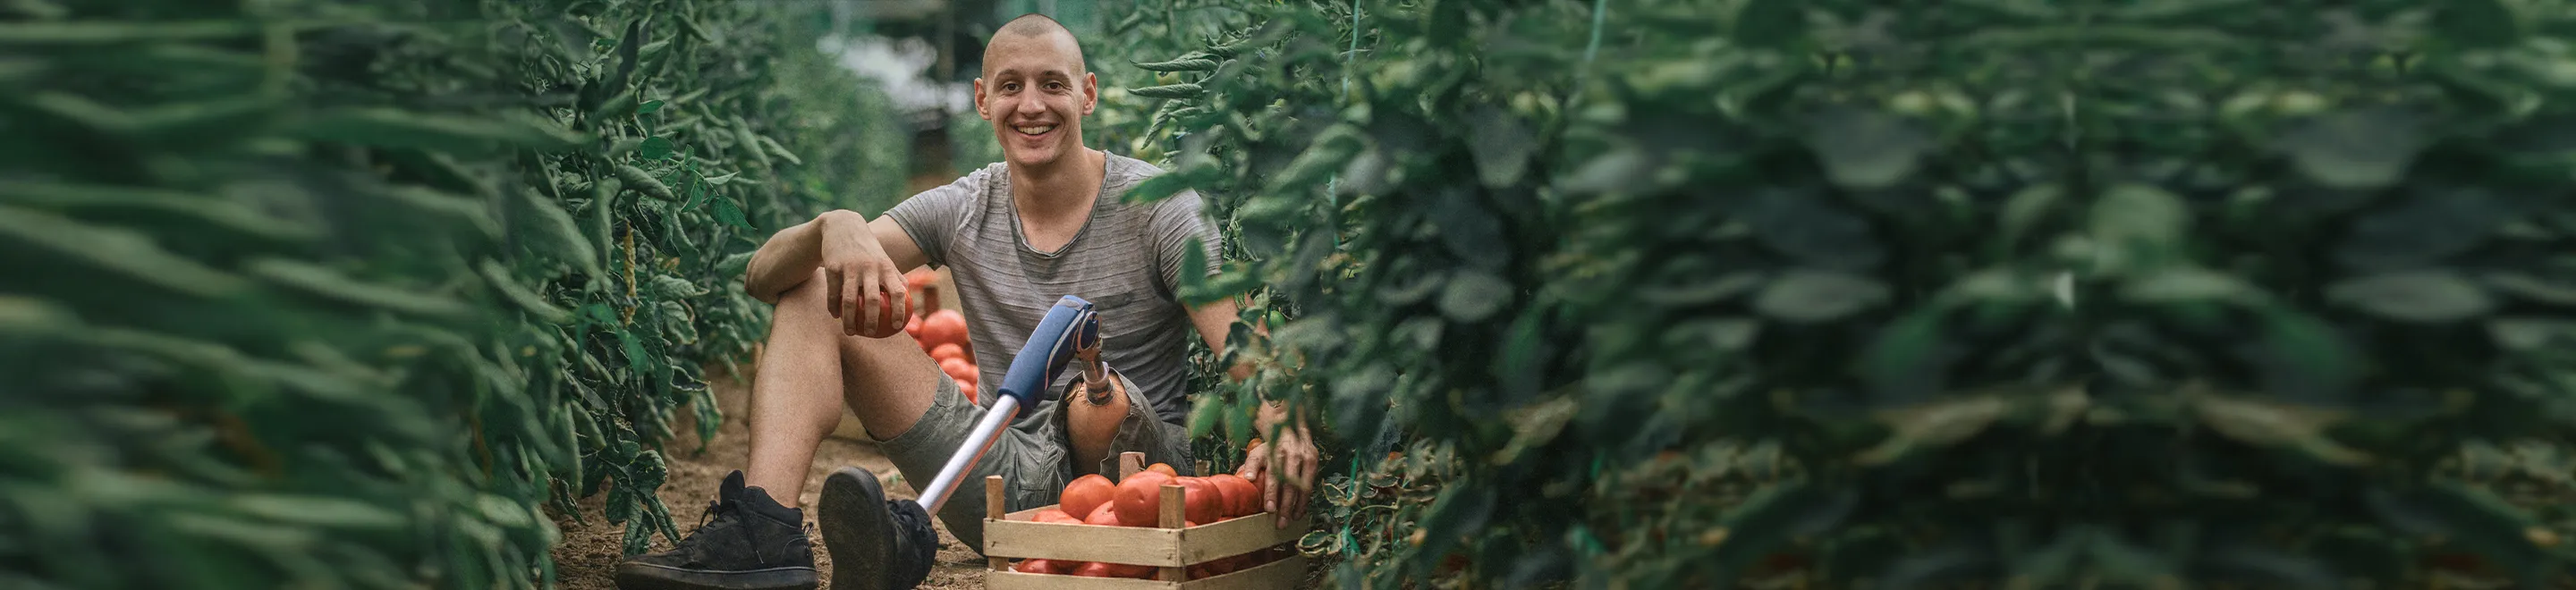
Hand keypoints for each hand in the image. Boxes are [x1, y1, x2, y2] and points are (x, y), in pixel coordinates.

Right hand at [816, 211, 907, 336]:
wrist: (843, 226)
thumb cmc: (867, 249)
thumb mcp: (883, 259)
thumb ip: (895, 277)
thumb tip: (907, 299)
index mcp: (885, 267)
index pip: (898, 292)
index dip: (900, 311)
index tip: (899, 327)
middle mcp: (869, 267)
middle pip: (873, 300)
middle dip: (873, 320)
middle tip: (872, 333)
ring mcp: (850, 267)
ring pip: (849, 300)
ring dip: (849, 320)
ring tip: (851, 332)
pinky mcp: (832, 267)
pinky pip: (833, 293)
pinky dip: (833, 307)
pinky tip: (835, 316)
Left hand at [1236, 420, 1317, 528]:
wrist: (1290, 430)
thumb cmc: (1270, 448)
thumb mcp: (1257, 453)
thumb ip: (1251, 466)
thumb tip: (1247, 480)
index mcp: (1275, 452)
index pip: (1273, 476)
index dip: (1271, 493)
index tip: (1269, 509)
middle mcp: (1291, 454)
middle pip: (1289, 484)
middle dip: (1285, 505)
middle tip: (1280, 523)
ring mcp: (1305, 457)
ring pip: (1302, 486)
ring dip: (1296, 506)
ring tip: (1289, 521)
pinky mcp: (1314, 461)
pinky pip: (1310, 485)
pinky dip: (1304, 501)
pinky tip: (1298, 513)